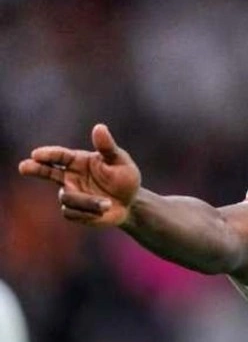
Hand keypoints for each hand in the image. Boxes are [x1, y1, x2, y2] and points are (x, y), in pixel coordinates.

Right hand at [18, 124, 140, 227]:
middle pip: (46, 172)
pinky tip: (102, 212)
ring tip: (107, 203)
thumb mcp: (120, 161)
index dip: (48, 154)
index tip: (37, 154)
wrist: (131, 203)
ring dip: (87, 202)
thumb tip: (99, 127)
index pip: (60, 156)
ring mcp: (70, 193)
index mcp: (79, 161)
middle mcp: (70, 176)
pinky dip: (88, 213)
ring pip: (67, 198)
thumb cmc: (125, 178)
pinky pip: (72, 213)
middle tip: (24, 166)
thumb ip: (107, 147)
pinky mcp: (73, 211)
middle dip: (35, 169)